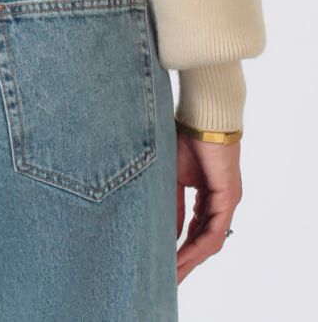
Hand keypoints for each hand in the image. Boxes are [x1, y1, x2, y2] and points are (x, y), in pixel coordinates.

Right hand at [175, 132, 241, 283]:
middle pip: (204, 241)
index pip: (196, 230)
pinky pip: (214, 231)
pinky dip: (198, 246)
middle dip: (186, 262)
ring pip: (211, 241)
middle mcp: (221, 202)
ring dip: (191, 259)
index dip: (181, 248)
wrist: (202, 114)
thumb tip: (168, 234)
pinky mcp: (228, 198)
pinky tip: (183, 256)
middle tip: (169, 280)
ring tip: (173, 274)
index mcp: (208, 196)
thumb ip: (172, 205)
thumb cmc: (186, 136)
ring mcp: (227, 201)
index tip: (165, 263)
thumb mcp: (173, 177)